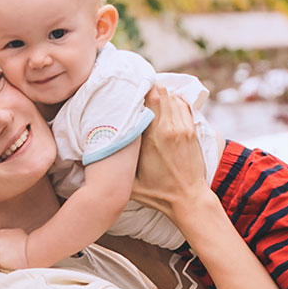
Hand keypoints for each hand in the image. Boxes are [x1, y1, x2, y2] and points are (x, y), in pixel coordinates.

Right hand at [126, 90, 213, 217]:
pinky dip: (174, 101)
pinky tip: (166, 103)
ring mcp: (183, 128)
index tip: (129, 90)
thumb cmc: (158, 194)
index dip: (140, 90)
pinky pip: (183, 106)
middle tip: (138, 89)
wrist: (189, 199)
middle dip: (149, 88)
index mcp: (152, 138)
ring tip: (150, 95)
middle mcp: (169, 128)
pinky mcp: (192, 131)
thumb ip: (116, 166)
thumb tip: (95, 155)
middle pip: (161, 93)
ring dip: (162, 94)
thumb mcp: (130, 183)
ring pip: (173, 97)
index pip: (149, 99)